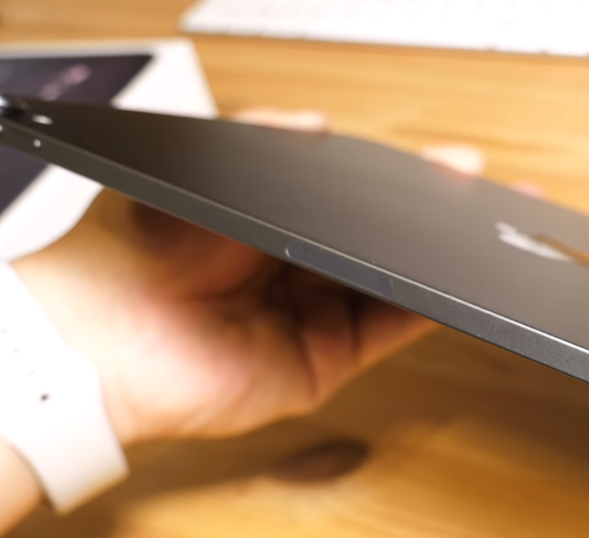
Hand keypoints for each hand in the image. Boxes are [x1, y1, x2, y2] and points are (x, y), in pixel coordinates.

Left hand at [15, 110, 489, 444]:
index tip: (441, 168)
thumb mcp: (202, 170)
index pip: (350, 204)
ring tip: (482, 236)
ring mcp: (310, 318)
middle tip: (476, 196)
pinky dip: (422, 309)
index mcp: (267, 227)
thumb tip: (318, 126)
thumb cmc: (136, 251)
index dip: (397, 188)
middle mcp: (294, 272)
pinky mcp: (322, 361)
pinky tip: (450, 282)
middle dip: (430, 225)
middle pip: (378, 246)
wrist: (107, 335)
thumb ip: (261, 143)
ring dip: (437, 265)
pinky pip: (384, 331)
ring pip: (390, 288)